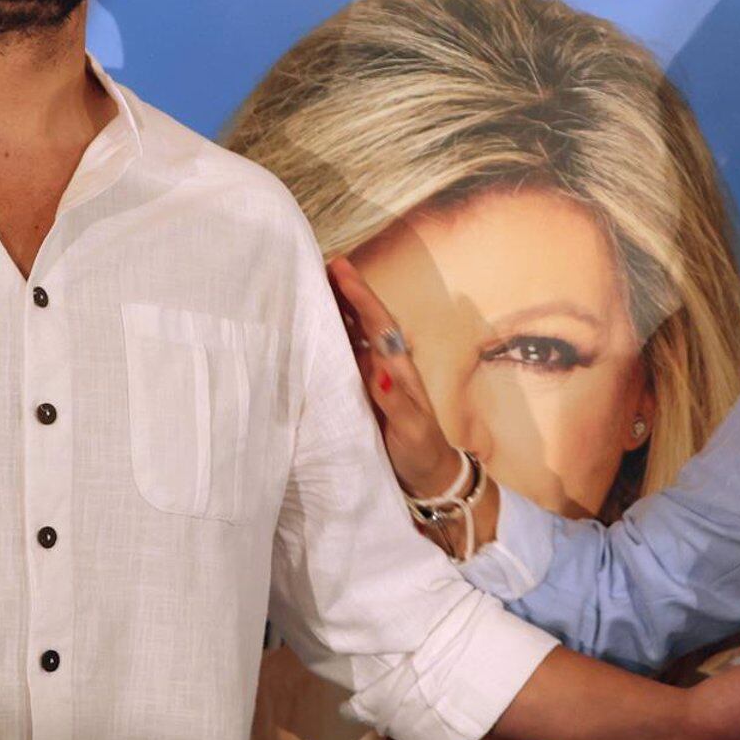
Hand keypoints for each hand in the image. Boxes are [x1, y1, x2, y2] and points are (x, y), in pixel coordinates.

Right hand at [326, 255, 463, 497]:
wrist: (426, 475)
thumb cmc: (421, 451)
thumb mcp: (411, 429)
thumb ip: (396, 402)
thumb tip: (379, 370)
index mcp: (397, 368)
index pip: (378, 322)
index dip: (360, 295)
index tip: (340, 268)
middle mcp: (384, 365)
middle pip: (364, 319)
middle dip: (345, 291)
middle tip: (321, 263)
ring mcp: (370, 376)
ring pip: (351, 333)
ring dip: (336, 309)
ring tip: (313, 285)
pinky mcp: (359, 391)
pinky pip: (341, 356)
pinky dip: (328, 338)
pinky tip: (313, 329)